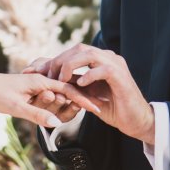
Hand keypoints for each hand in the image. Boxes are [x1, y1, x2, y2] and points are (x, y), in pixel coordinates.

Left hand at [0, 72, 99, 128]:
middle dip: (84, 97)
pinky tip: (70, 103)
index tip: (98, 109)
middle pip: (68, 88)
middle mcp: (41, 80)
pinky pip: (53, 92)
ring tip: (91, 105)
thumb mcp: (16, 107)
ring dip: (74, 99)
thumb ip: (38, 114)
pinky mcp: (32, 88)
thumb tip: (57, 123)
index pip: (68, 89)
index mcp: (40, 81)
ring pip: (61, 91)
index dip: (84, 100)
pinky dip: (63, 98)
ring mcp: (37, 84)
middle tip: (101, 107)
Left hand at [33, 44, 155, 144]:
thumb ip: (72, 86)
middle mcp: (107, 57)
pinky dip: (89, 75)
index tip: (33, 70)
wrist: (136, 121)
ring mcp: (115, 65)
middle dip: (58, 61)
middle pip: (78, 48)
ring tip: (60, 80)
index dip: (52, 60)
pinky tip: (80, 85)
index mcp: (99, 60)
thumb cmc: (112, 108)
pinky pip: (103, 69)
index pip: (72, 53)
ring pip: (89, 54)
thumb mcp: (86, 95)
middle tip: (44, 76)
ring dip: (70, 65)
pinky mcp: (121, 76)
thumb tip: (49, 82)